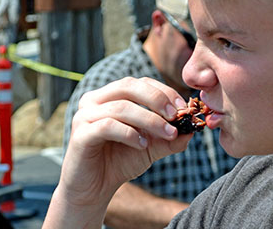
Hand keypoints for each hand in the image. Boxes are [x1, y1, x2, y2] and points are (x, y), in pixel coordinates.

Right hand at [59, 77, 192, 207]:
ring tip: (168, 134)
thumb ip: (170, 137)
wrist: (95, 189)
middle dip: (157, 99)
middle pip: (129, 86)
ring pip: (121, 107)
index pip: (140, 82)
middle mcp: (94, 100)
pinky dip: (130, 133)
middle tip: (177, 114)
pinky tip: (143, 145)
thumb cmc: (121, 161)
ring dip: (150, 120)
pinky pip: (107, 126)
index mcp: (110, 96)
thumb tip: (193, 128)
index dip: (164, 91)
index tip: (184, 107)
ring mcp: (84, 116)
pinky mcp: (80, 134)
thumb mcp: (151, 146)